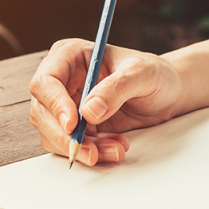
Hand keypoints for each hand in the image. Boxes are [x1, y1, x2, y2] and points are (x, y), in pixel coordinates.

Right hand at [28, 39, 182, 166]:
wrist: (167, 93)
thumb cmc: (154, 74)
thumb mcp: (141, 73)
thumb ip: (116, 88)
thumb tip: (89, 110)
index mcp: (70, 56)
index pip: (46, 80)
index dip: (54, 104)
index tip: (73, 124)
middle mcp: (63, 80)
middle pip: (42, 112)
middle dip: (64, 135)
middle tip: (89, 150)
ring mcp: (66, 105)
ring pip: (53, 134)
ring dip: (82, 147)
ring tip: (115, 148)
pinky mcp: (76, 127)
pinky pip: (70, 146)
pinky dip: (91, 153)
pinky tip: (114, 147)